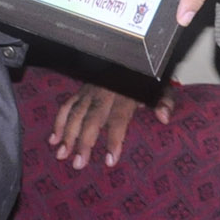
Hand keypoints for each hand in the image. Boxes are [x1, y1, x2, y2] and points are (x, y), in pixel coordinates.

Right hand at [50, 81, 174, 168]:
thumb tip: (164, 118)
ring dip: (67, 134)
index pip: (118, 119)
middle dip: (83, 142)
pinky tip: (54, 139)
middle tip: (78, 164)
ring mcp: (90, 91)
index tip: (110, 160)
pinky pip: (67, 105)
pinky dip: (59, 122)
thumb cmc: (145, 80)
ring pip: (75, 113)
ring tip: (62, 155)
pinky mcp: (81, 90)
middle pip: (92, 118)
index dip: (114, 139)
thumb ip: (164, 101)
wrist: (130, 56)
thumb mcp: (159, 87)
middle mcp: (105, 92)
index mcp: (125, 93)